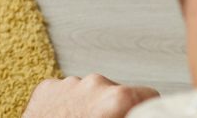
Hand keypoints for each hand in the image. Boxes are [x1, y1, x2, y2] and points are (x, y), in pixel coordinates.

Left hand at [21, 74, 158, 117]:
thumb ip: (131, 117)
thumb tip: (144, 116)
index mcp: (117, 99)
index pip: (148, 95)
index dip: (143, 109)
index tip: (138, 115)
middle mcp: (94, 84)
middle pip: (116, 93)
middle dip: (113, 109)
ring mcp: (68, 82)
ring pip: (90, 92)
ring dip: (89, 106)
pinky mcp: (48, 86)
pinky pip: (66, 91)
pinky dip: (67, 104)